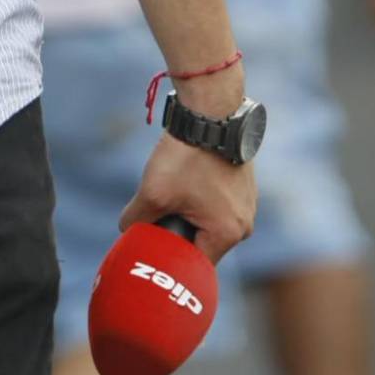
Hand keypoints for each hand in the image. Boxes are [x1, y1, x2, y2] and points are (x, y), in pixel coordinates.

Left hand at [120, 135, 255, 264]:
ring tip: (172, 189)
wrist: (209, 112)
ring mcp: (247, 202)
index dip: (172, 255)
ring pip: (209, 219)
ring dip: (188, 210)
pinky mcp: (243, 183)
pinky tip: (186, 177)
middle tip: (158, 212)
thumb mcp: (153, 192)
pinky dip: (200, 194)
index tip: (154, 242)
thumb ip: (137, 219)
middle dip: (179, 229)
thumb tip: (126, 231)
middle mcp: (244, 223)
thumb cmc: (186, 157)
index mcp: (229, 234)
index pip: (195, 262)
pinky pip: (218, 201)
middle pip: (202, 241)